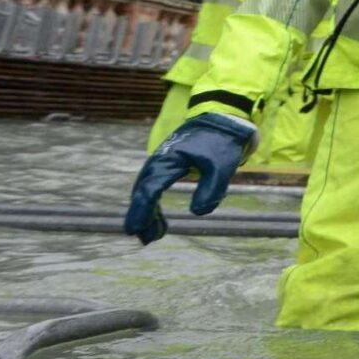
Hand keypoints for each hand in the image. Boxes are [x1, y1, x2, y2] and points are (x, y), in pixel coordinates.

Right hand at [123, 112, 257, 242]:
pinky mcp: (169, 165)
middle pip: (143, 192)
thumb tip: (197, 213)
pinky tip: (160, 221)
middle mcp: (159, 161)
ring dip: (148, 213)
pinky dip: (154, 205)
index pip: (150, 190)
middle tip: (145, 239)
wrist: (224, 118)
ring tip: (153, 236)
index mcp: (169, 160)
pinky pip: (155, 187)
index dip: (141, 211)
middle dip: (141, 216)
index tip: (133, 230)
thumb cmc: (223, 141)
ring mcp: (162, 162)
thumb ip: (210, 189)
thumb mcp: (222, 166)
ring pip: (147, 191)